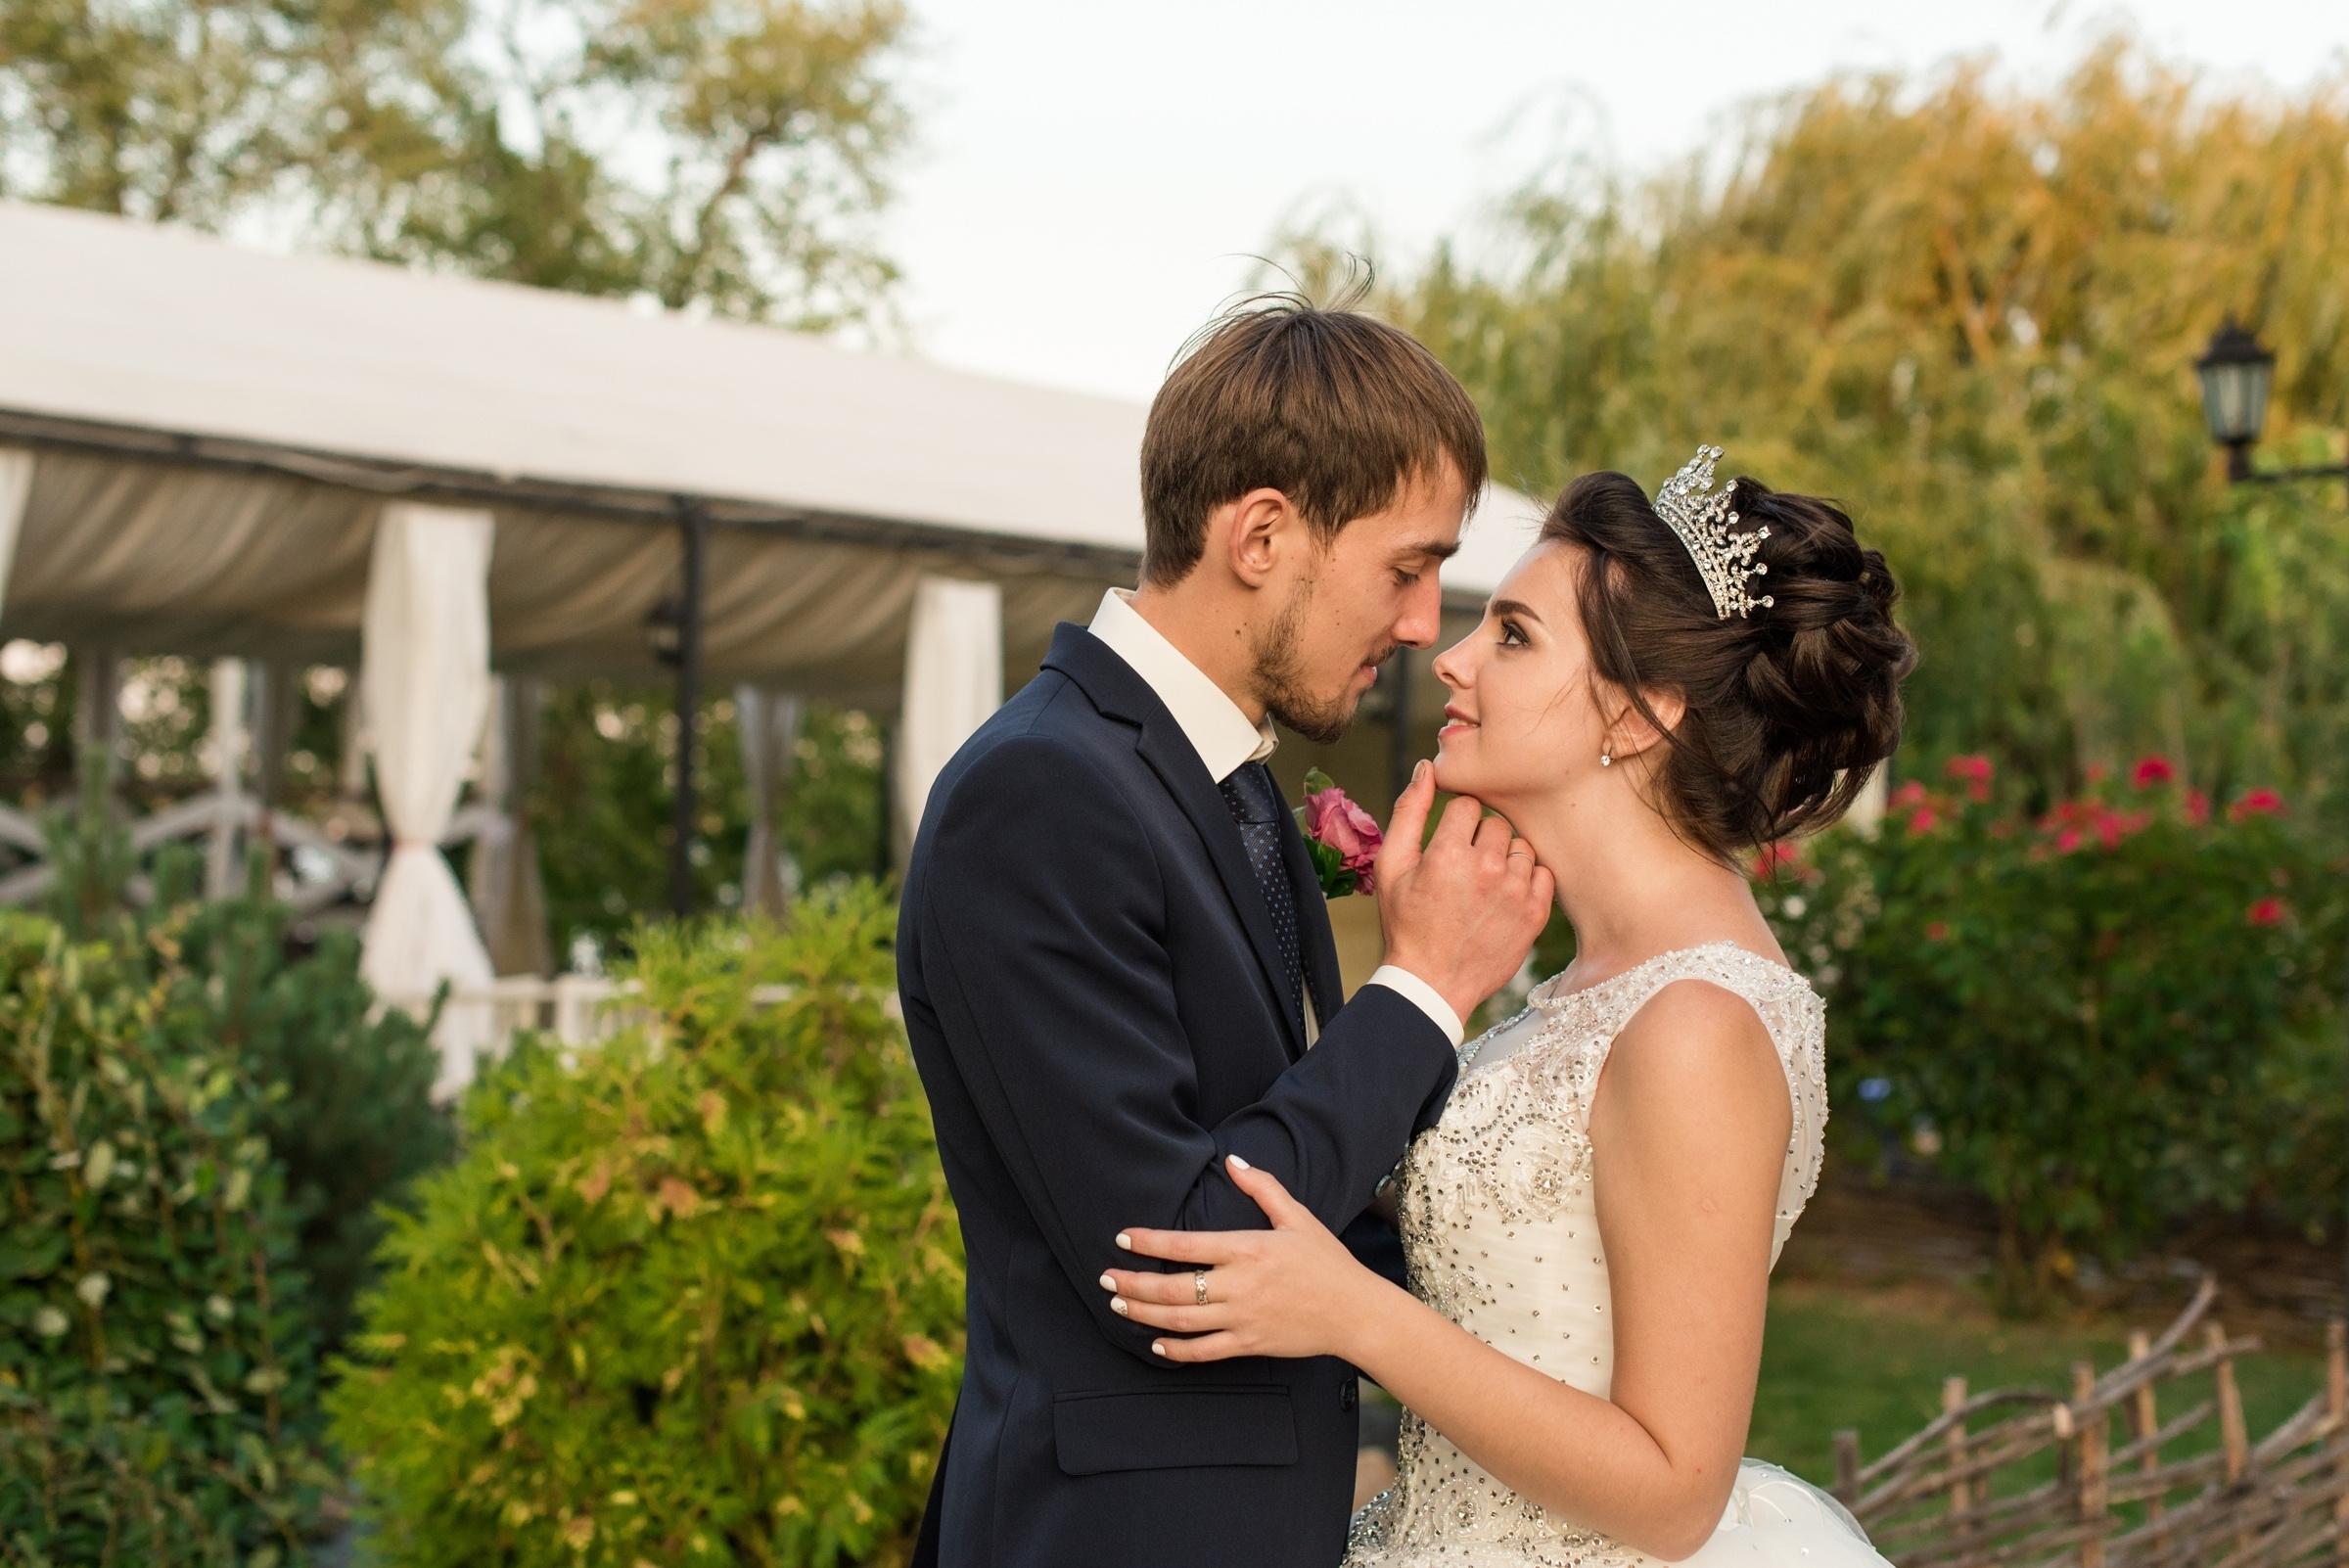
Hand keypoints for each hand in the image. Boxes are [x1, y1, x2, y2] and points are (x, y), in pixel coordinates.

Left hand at [1101, 1157, 1393, 1362]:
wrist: (1355, 1311)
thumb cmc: (1327, 1261)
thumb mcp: (1298, 1216)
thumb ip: (1262, 1187)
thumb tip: (1233, 1160)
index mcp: (1248, 1249)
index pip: (1185, 1246)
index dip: (1148, 1243)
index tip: (1123, 1239)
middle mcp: (1239, 1285)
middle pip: (1172, 1288)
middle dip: (1132, 1285)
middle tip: (1106, 1279)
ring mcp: (1242, 1318)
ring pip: (1180, 1321)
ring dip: (1143, 1315)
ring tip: (1118, 1306)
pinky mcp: (1249, 1344)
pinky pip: (1203, 1351)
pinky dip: (1175, 1349)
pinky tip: (1156, 1343)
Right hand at [1375, 761, 1554, 1022]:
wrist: (1432, 984)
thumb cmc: (1406, 923)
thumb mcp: (1391, 866)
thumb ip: (1408, 811)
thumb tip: (1428, 767)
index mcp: (1449, 853)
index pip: (1469, 805)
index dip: (1456, 823)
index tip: (1449, 845)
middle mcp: (1487, 868)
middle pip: (1498, 823)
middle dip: (1482, 838)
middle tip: (1464, 868)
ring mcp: (1516, 892)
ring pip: (1522, 846)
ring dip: (1506, 859)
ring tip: (1484, 885)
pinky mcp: (1536, 914)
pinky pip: (1543, 873)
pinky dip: (1527, 880)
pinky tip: (1505, 897)